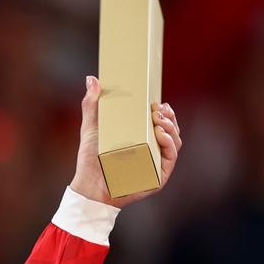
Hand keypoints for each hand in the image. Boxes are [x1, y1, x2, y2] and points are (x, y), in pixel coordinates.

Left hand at [69, 76, 181, 204]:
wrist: (88, 186)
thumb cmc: (91, 158)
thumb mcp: (92, 127)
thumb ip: (92, 104)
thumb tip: (92, 78)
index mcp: (142, 137)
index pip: (161, 121)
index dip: (164, 111)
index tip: (158, 102)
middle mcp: (152, 149)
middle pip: (171, 130)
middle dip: (169, 117)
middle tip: (158, 109)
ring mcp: (156, 163)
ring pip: (174, 142)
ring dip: (171, 128)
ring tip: (159, 120)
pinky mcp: (157, 177)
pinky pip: (170, 159)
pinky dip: (169, 145)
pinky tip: (162, 135)